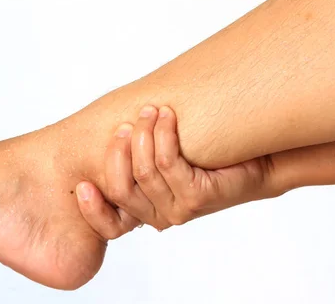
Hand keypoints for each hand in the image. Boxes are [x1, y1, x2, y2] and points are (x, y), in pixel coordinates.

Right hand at [78, 105, 279, 231]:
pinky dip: (163, 134)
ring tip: (150, 110)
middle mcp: (159, 216)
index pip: (108, 224)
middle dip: (117, 152)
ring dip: (143, 134)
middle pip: (121, 189)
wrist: (253, 164)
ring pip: (144, 171)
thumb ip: (133, 159)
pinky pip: (168, 162)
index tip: (81, 184)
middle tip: (124, 124)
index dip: (91, 209)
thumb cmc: (203, 159)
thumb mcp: (161, 163)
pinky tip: (168, 117)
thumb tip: (105, 134)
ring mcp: (179, 210)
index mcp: (144, 213)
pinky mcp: (198, 198)